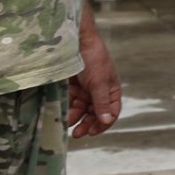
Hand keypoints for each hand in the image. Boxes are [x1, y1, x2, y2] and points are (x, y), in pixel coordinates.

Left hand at [68, 19, 122, 137]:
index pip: (111, 112)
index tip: (92, 132)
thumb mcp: (99, 83)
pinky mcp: (72, 87)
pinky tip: (63, 113)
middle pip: (95, 113)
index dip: (103, 123)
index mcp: (111, 90)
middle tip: (78, 134)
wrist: (75, 41)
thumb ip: (102, 103)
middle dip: (87, 123)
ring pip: (81, 110)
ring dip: (75, 117)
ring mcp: (85, 90)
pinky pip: (70, 102)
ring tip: (67, 122)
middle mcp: (99, 92)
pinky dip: (67, 109)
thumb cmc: (93, 58)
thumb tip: (106, 121)